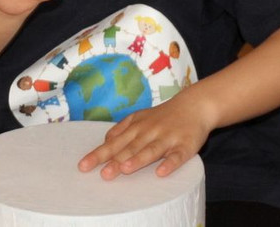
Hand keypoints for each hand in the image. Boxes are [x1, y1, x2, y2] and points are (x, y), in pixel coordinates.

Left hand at [77, 91, 211, 178]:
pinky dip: (170, 164)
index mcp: (136, 127)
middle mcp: (150, 132)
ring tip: (125, 169)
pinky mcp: (186, 145)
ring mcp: (167, 138)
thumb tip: (106, 141)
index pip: (114, 143)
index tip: (83, 166)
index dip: (99, 154)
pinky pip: (177, 156)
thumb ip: (122, 129)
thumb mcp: (140, 117)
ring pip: (151, 150)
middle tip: (102, 174)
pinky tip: (161, 173)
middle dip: (115, 160)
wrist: (195, 105)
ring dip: (138, 160)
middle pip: (130, 148)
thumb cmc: (164, 115)